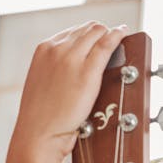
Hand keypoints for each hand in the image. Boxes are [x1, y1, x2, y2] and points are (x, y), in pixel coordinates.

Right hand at [12, 21, 128, 161]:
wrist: (38, 133)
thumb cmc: (41, 116)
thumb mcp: (42, 82)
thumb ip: (56, 68)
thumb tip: (72, 67)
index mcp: (43, 49)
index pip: (72, 31)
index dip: (87, 35)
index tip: (97, 41)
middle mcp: (57, 48)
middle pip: (87, 29)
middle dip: (101, 33)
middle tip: (112, 40)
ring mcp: (72, 58)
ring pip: (97, 32)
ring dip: (110, 33)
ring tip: (120, 36)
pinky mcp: (88, 70)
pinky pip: (107, 44)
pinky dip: (118, 35)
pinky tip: (124, 32)